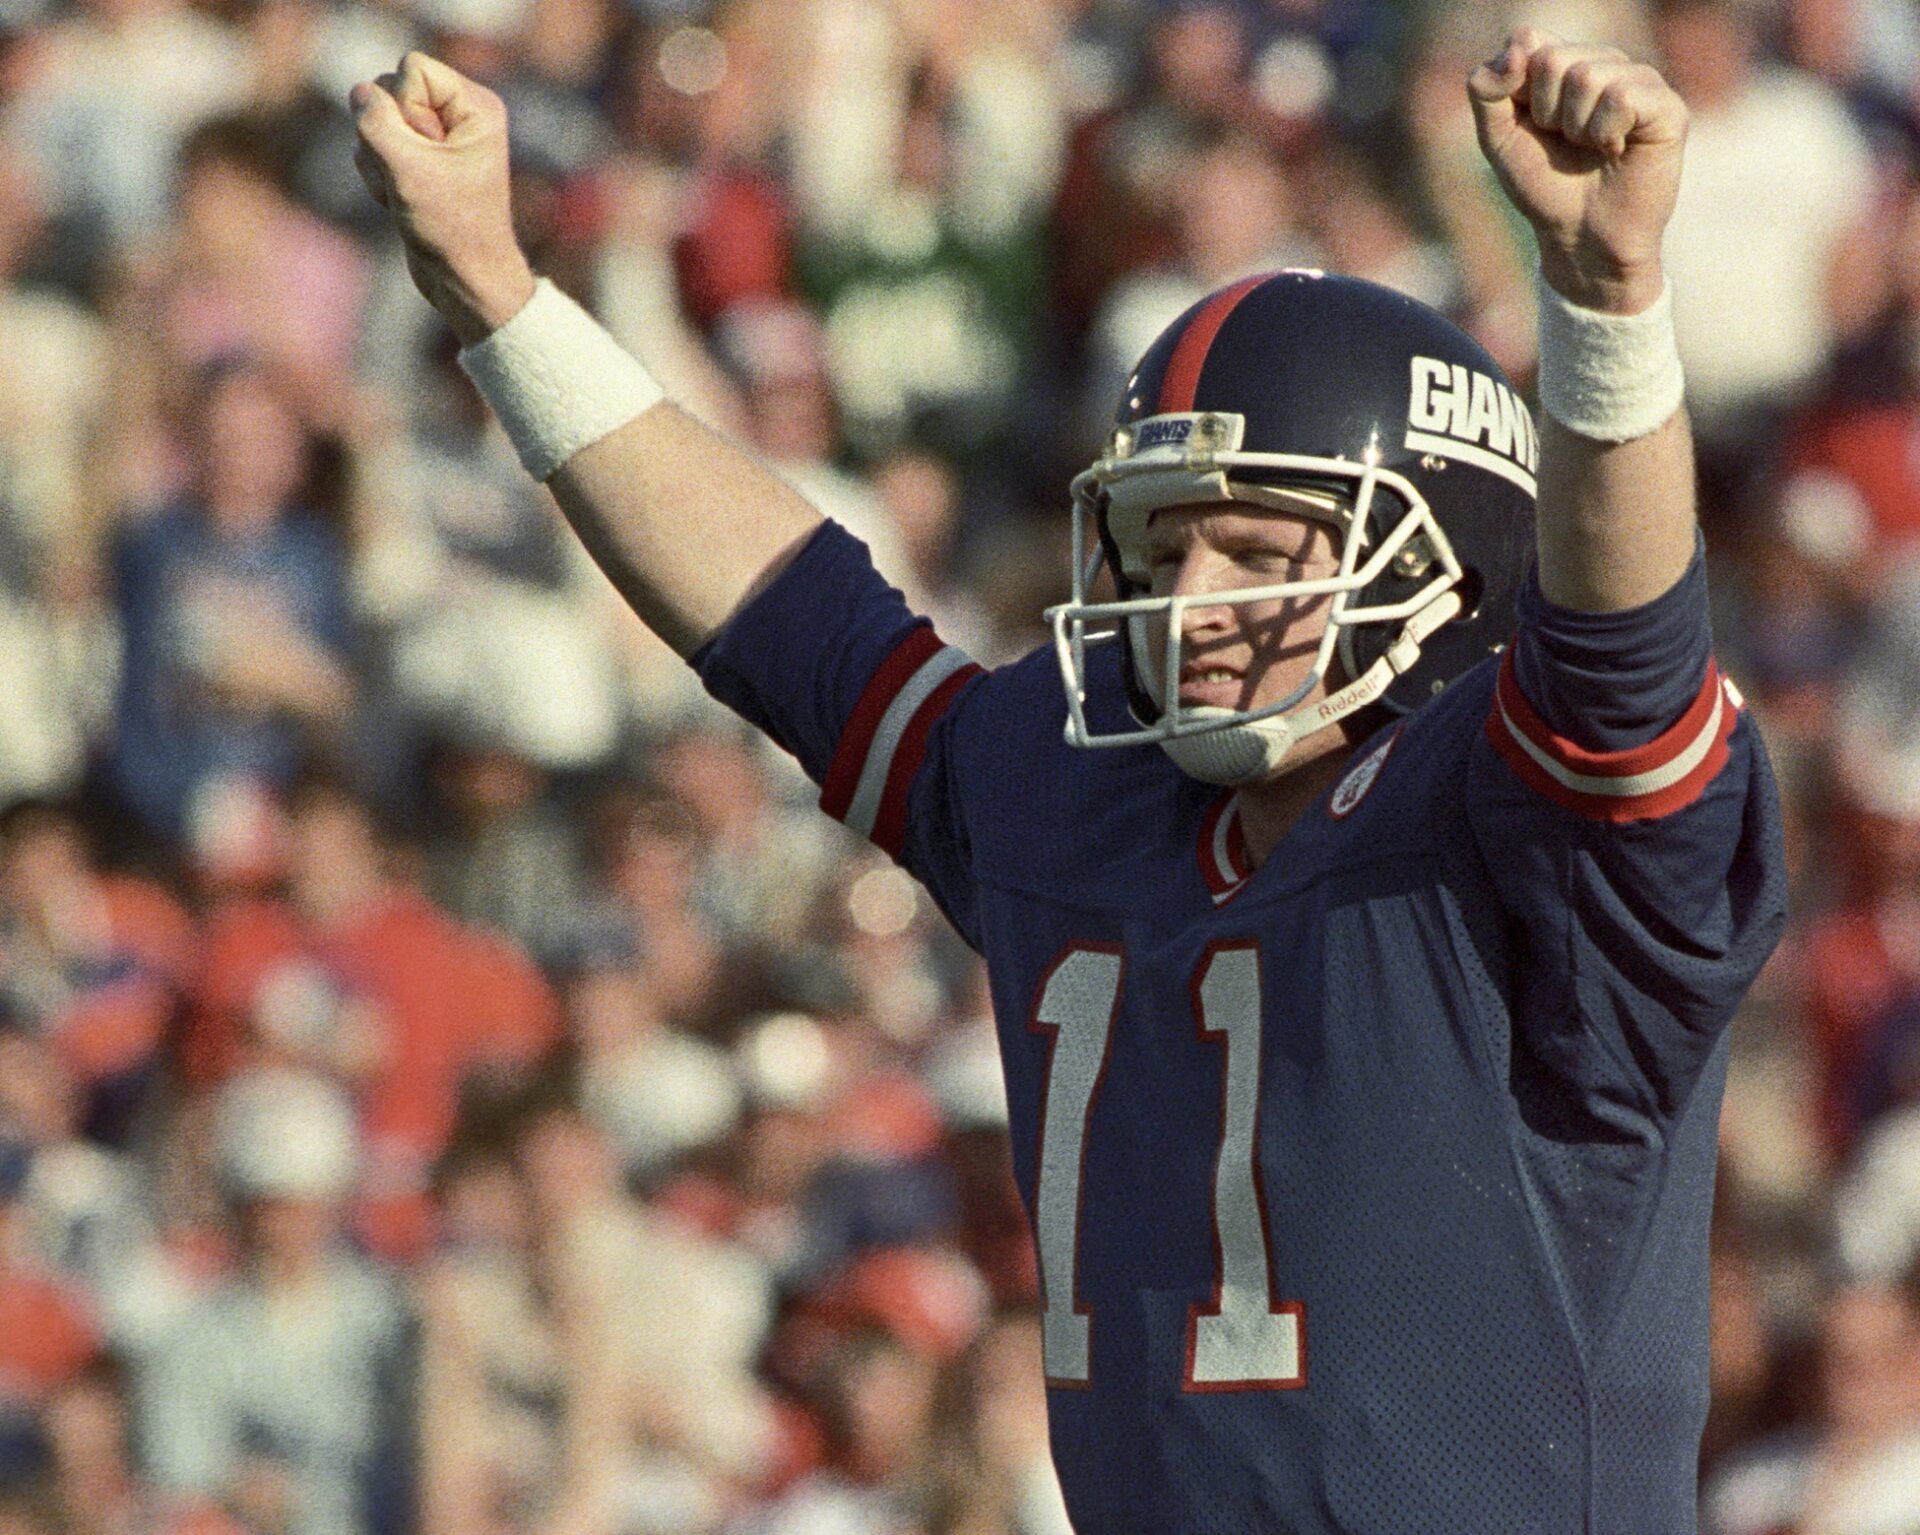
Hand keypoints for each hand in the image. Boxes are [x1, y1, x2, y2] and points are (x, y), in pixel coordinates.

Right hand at [349, 52, 535, 343]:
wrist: (464, 281)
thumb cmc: (450, 228)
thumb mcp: (406, 168)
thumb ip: (375, 120)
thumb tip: (361, 94)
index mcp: (475, 106)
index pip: (411, 68)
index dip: (405, 109)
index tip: (430, 153)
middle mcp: (458, 115)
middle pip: (387, 90)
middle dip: (388, 137)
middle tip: (417, 179)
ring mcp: (435, 138)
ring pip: (374, 122)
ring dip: (380, 163)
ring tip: (410, 196)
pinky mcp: (415, 161)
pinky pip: (372, 149)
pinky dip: (379, 179)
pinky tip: (402, 203)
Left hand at [1467, 29, 1686, 313]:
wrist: (1579, 236)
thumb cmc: (1543, 184)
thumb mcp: (1498, 137)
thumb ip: (1486, 90)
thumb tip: (1515, 48)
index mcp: (1566, 62)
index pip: (1529, 39)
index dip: (1517, 86)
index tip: (1530, 123)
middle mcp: (1605, 62)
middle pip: (1553, 59)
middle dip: (1544, 114)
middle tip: (1564, 142)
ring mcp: (1640, 80)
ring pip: (1587, 76)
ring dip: (1575, 128)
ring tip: (1590, 148)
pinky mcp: (1668, 106)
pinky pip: (1622, 97)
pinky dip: (1605, 134)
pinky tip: (1616, 150)